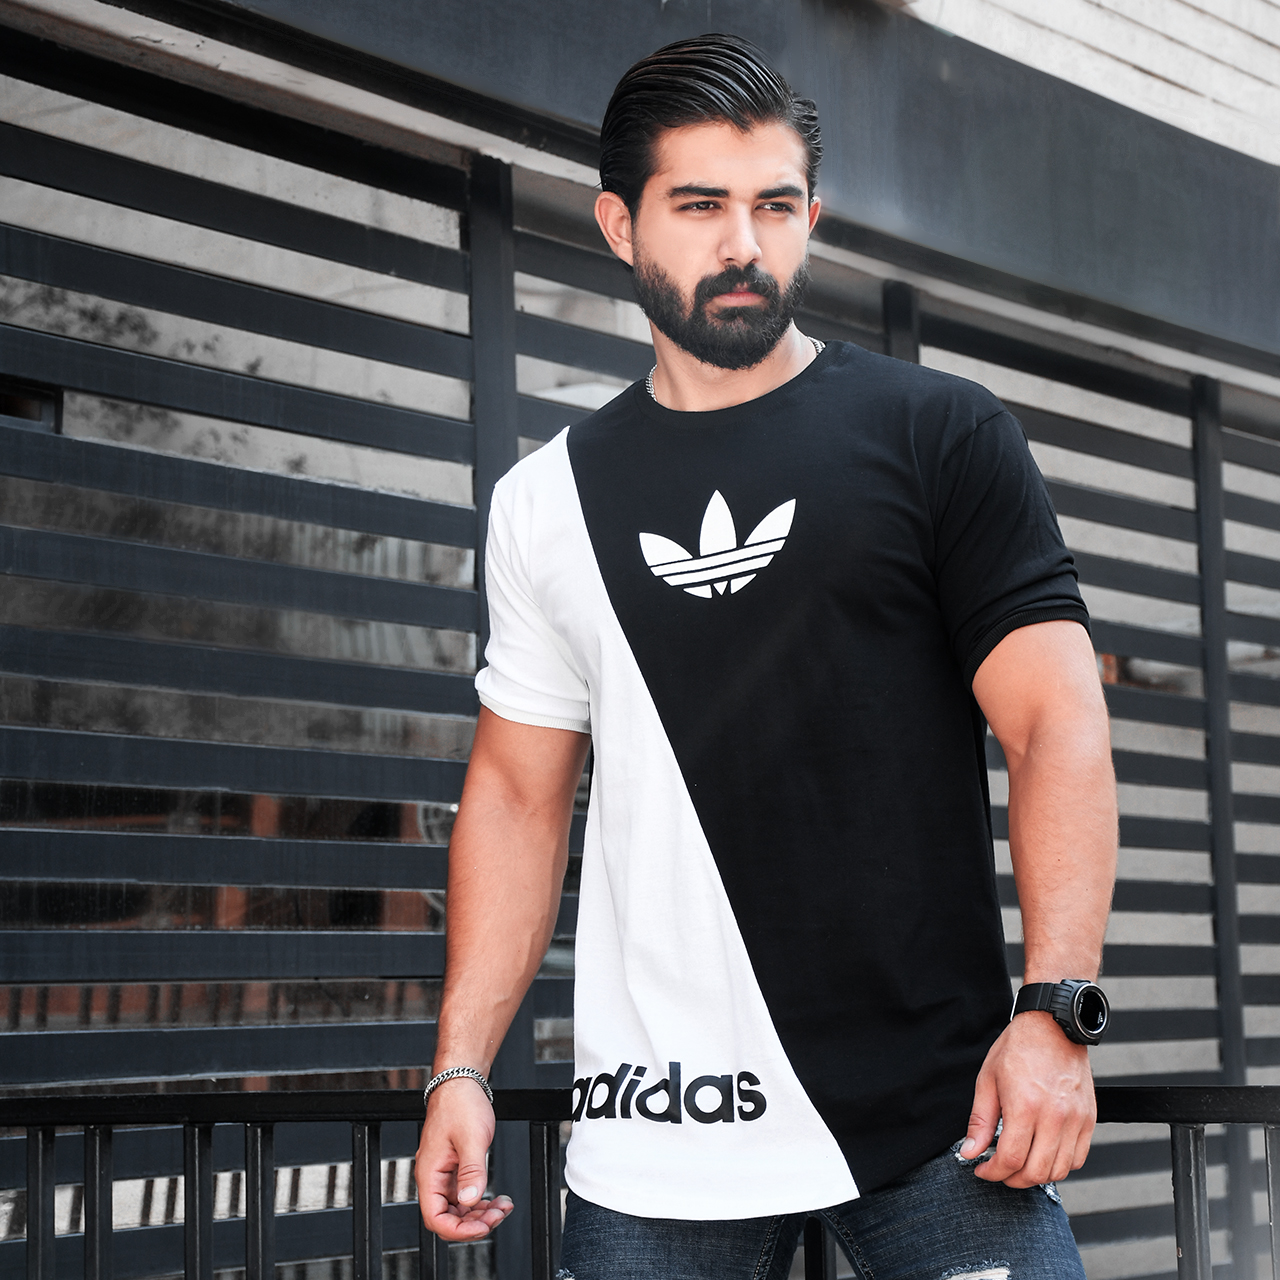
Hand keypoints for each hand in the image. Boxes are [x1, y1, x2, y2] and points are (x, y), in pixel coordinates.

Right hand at [415, 1079, 512, 1240]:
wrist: (461, 1082)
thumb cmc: (461, 1104)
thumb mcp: (471, 1138)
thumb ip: (471, 1171)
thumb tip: (471, 1201)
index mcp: (429, 1173)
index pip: (436, 1218)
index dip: (459, 1230)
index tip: (483, 1227)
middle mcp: (433, 1177)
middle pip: (448, 1217)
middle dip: (474, 1222)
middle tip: (499, 1215)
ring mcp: (444, 1173)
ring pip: (458, 1208)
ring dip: (479, 1213)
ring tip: (502, 1207)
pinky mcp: (454, 1168)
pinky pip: (464, 1194)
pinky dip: (480, 1200)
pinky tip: (496, 1199)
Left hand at [961, 1011, 1095, 1187]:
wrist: (1052, 1026)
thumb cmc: (1018, 1048)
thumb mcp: (988, 1080)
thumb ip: (980, 1121)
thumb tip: (970, 1151)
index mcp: (1025, 1106)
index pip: (1011, 1159)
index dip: (993, 1173)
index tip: (982, 1170)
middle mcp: (1055, 1117)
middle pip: (1036, 1172)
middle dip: (1012, 1179)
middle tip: (999, 1170)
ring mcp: (1076, 1120)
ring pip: (1060, 1171)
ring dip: (1037, 1176)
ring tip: (1020, 1163)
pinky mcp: (1089, 1119)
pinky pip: (1078, 1159)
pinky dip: (1060, 1165)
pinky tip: (1043, 1153)